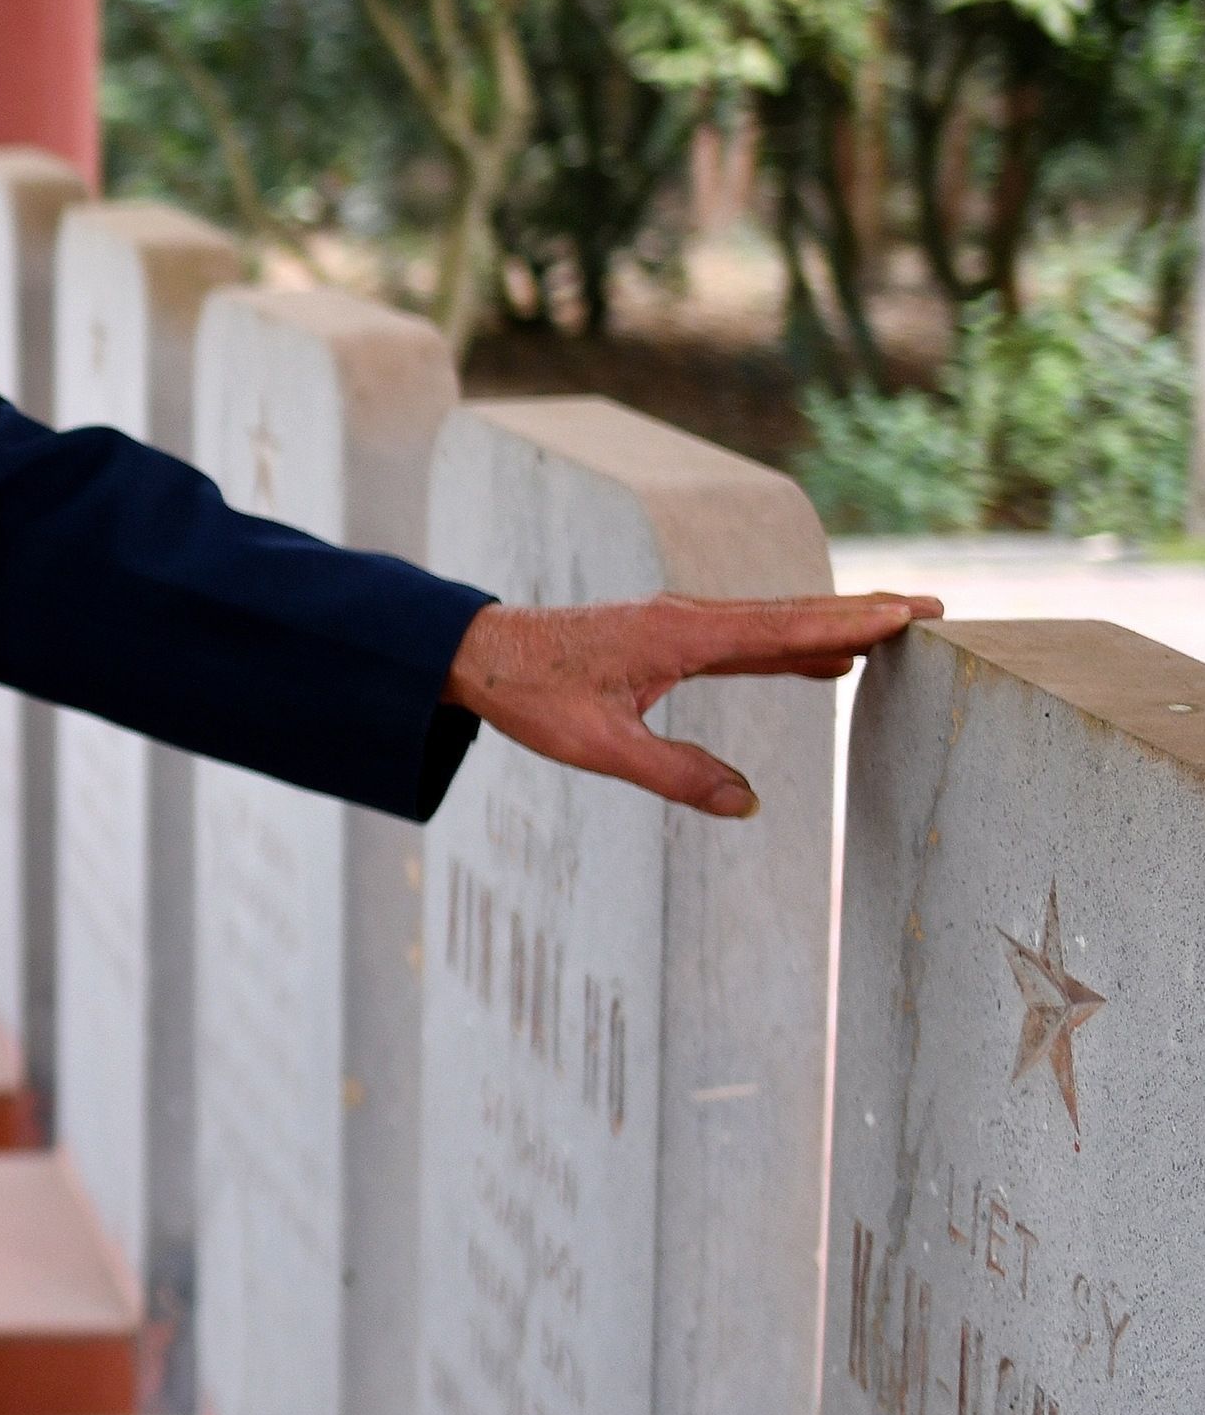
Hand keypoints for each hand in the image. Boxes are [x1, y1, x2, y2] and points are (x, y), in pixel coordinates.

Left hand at [444, 591, 944, 816]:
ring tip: (896, 634)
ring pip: (773, 627)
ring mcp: (680, 626)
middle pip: (793, 617)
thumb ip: (676, 774)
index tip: (911, 612)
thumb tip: (748, 803)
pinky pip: (747, 641)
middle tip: (933, 611)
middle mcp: (689, 620)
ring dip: (833, 628)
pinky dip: (792, 646)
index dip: (851, 622)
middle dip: (863, 616)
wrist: (480, 654)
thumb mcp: (601, 745)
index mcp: (681, 636)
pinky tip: (823, 661)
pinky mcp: (668, 639)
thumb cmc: (533, 695)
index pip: (785, 627)